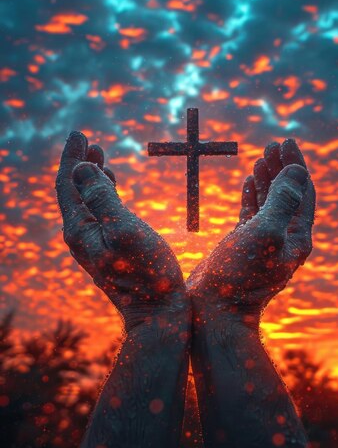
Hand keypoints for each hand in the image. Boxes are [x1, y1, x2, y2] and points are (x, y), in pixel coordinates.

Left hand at [56, 131, 187, 331]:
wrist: (158, 314)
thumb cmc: (147, 273)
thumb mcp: (124, 230)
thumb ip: (102, 197)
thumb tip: (82, 168)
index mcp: (80, 230)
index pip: (68, 185)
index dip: (72, 158)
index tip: (79, 134)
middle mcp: (82, 236)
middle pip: (73, 191)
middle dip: (78, 163)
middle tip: (86, 139)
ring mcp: (95, 243)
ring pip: (86, 201)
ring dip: (91, 176)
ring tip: (99, 155)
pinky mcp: (110, 248)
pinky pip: (100, 213)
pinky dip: (104, 193)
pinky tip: (113, 185)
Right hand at [187, 139, 314, 325]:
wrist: (214, 313)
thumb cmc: (238, 276)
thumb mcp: (264, 232)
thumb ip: (281, 200)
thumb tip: (299, 170)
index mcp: (296, 236)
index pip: (303, 191)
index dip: (295, 164)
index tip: (284, 142)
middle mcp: (284, 238)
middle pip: (288, 193)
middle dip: (281, 167)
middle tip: (271, 145)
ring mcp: (264, 242)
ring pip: (271, 202)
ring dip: (268, 178)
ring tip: (261, 158)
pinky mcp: (244, 245)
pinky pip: (253, 213)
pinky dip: (253, 194)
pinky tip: (249, 182)